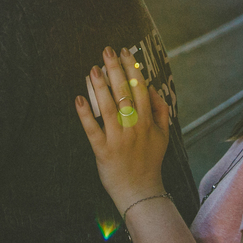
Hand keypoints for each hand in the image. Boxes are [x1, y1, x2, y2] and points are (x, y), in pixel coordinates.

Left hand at [76, 46, 171, 211]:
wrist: (140, 191)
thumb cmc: (150, 161)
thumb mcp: (163, 134)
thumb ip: (160, 110)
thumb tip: (151, 87)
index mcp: (147, 121)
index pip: (140, 88)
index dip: (131, 68)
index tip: (124, 52)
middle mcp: (133, 127)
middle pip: (124, 93)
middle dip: (115, 70)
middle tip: (106, 51)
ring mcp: (117, 139)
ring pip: (108, 108)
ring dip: (100, 87)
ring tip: (93, 69)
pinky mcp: (103, 151)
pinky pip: (92, 130)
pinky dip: (85, 115)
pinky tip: (79, 99)